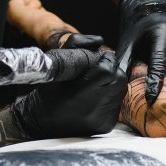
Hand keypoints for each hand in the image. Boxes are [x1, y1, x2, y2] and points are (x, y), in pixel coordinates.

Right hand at [11, 47, 126, 138]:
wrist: (44, 122)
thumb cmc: (49, 91)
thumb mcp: (56, 62)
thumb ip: (77, 44)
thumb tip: (101, 40)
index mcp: (78, 94)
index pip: (107, 71)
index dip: (106, 60)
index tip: (100, 57)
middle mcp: (92, 109)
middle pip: (119, 79)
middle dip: (113, 69)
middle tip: (100, 68)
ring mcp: (101, 119)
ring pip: (121, 90)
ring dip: (113, 82)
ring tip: (96, 83)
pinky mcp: (106, 125)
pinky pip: (117, 103)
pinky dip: (110, 95)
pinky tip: (96, 96)